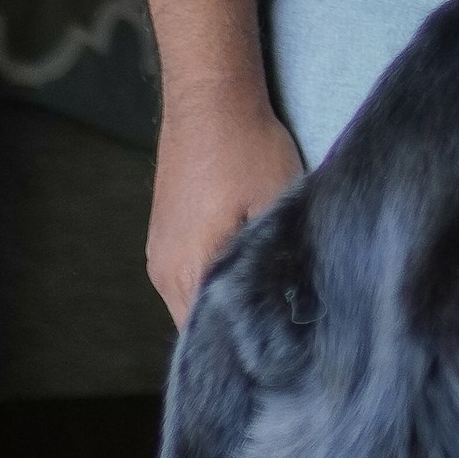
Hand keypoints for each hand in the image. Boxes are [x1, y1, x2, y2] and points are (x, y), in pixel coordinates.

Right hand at [142, 0, 303, 324]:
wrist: (210, 94)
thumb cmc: (247, 147)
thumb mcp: (277, 204)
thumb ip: (280, 263)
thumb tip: (298, 311)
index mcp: (188, 271)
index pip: (211, 342)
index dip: (246, 353)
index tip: (281, 363)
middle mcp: (163, 271)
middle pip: (198, 327)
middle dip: (236, 336)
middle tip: (283, 344)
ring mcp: (159, 253)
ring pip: (192, 302)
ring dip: (224, 307)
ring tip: (269, 313)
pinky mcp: (165, 234)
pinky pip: (188, 277)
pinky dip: (213, 282)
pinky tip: (247, 274)